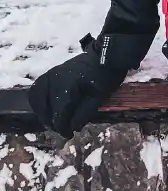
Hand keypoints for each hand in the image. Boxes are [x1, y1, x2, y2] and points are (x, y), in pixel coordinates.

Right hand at [28, 31, 151, 137]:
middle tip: (63, 129)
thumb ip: (84, 114)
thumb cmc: (107, 75)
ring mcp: (52, 74)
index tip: (68, 135)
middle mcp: (55, 80)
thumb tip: (72, 128)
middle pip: (46, 107)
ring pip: (37, 97)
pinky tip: (46, 107)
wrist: (108, 54)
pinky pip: (38, 87)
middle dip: (52, 122)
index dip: (62, 128)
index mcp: (67, 87)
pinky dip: (39, 99)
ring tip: (53, 120)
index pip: (59, 114)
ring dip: (42, 111)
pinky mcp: (52, 71)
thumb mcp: (100, 97)